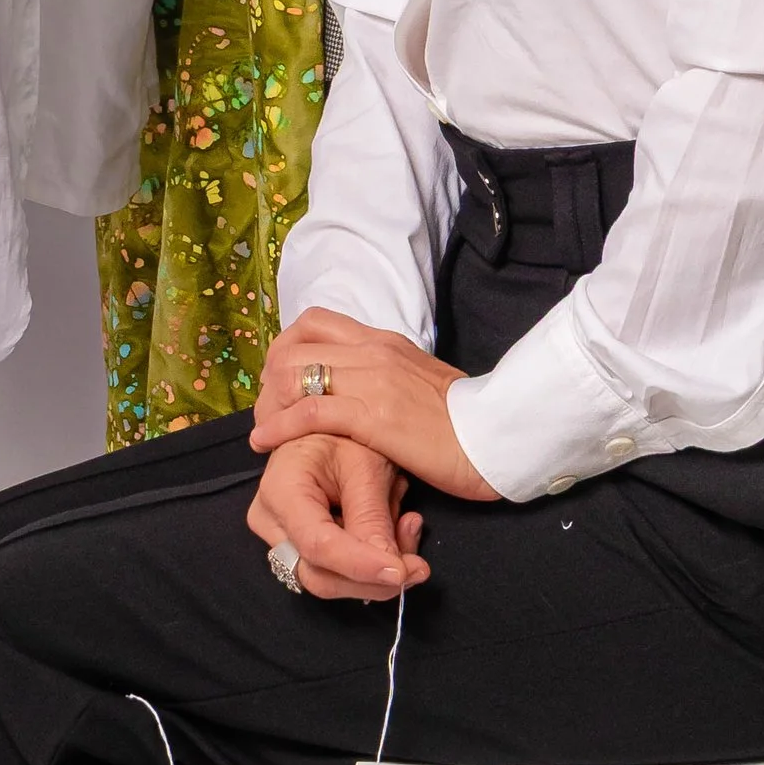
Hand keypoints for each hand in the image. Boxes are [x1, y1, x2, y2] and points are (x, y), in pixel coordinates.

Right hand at [247, 434, 431, 599]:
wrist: (326, 426)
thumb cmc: (343, 433)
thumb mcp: (365, 466)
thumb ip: (373, 519)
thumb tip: (392, 570)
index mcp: (280, 490)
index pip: (318, 544)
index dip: (361, 566)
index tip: (402, 573)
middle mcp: (270, 522)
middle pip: (320, 576)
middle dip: (374, 578)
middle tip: (419, 565)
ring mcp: (281, 539)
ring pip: (332, 581)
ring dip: (377, 567)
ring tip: (408, 526)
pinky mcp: (300, 549)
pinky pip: (337, 573)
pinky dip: (372, 560)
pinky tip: (395, 530)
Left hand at [252, 306, 500, 500]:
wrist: (498, 439)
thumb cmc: (467, 421)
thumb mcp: (424, 382)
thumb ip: (391, 376)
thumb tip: (367, 389)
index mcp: (385, 341)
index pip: (315, 322)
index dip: (285, 347)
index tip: (280, 378)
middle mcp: (373, 352)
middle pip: (293, 347)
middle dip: (268, 379)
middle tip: (266, 408)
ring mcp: (372, 382)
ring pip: (292, 375)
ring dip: (268, 404)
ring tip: (264, 429)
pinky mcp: (371, 417)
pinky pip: (307, 413)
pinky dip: (278, 427)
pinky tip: (265, 442)